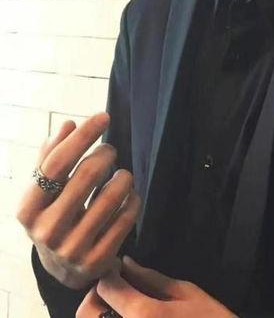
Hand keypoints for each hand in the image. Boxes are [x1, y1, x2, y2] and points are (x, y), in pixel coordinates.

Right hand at [15, 112, 141, 288]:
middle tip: (110, 151)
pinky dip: (133, 198)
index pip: (56, 163)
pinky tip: (129, 195)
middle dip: (106, 153)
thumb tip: (68, 125)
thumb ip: (51, 156)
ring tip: (122, 175)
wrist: (63, 268)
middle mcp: (47, 231)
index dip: (83, 136)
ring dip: (123, 176)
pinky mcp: (97, 260)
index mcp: (28, 209)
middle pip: (87, 174)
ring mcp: (73, 248)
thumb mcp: (44, 190)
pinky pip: (127, 217)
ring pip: (112, 194)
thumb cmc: (55, 214)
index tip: (103, 116)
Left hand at [76, 255, 237, 316]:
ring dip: (100, 313)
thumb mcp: (188, 293)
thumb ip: (152, 279)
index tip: (117, 268)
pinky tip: (127, 317)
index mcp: (143, 315)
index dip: (109, 273)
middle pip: (87, 313)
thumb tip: (125, 263)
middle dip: (98, 296)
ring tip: (121, 306)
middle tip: (117, 289)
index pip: (105, 287)